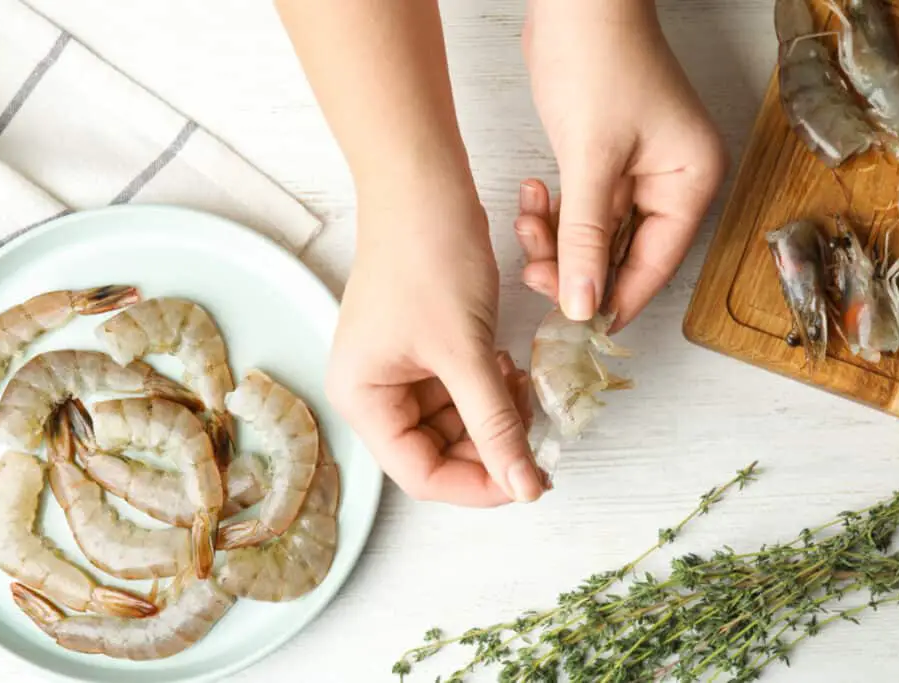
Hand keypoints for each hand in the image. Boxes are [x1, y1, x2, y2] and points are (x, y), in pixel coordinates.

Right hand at [325, 188, 544, 506]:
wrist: (422, 183)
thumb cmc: (428, 258)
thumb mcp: (465, 351)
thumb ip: (495, 423)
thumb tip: (526, 487)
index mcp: (363, 398)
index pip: (421, 473)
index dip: (478, 484)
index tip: (530, 480)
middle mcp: (372, 390)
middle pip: (437, 450)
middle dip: (490, 445)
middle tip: (536, 429)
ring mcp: (396, 367)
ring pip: (454, 421)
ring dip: (494, 413)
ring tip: (523, 386)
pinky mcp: (421, 346)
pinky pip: (458, 388)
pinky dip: (489, 386)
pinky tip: (509, 364)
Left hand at [519, 0, 727, 330]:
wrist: (575, 2)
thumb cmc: (598, 60)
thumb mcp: (591, 159)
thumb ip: (586, 239)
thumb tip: (584, 305)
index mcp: (689, 184)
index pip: (653, 265)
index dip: (612, 298)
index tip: (574, 323)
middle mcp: (671, 184)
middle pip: (622, 256)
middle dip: (574, 265)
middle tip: (533, 268)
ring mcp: (639, 174)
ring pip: (595, 237)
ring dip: (557, 240)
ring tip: (528, 219)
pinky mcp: (607, 163)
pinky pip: (582, 211)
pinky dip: (555, 215)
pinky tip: (532, 197)